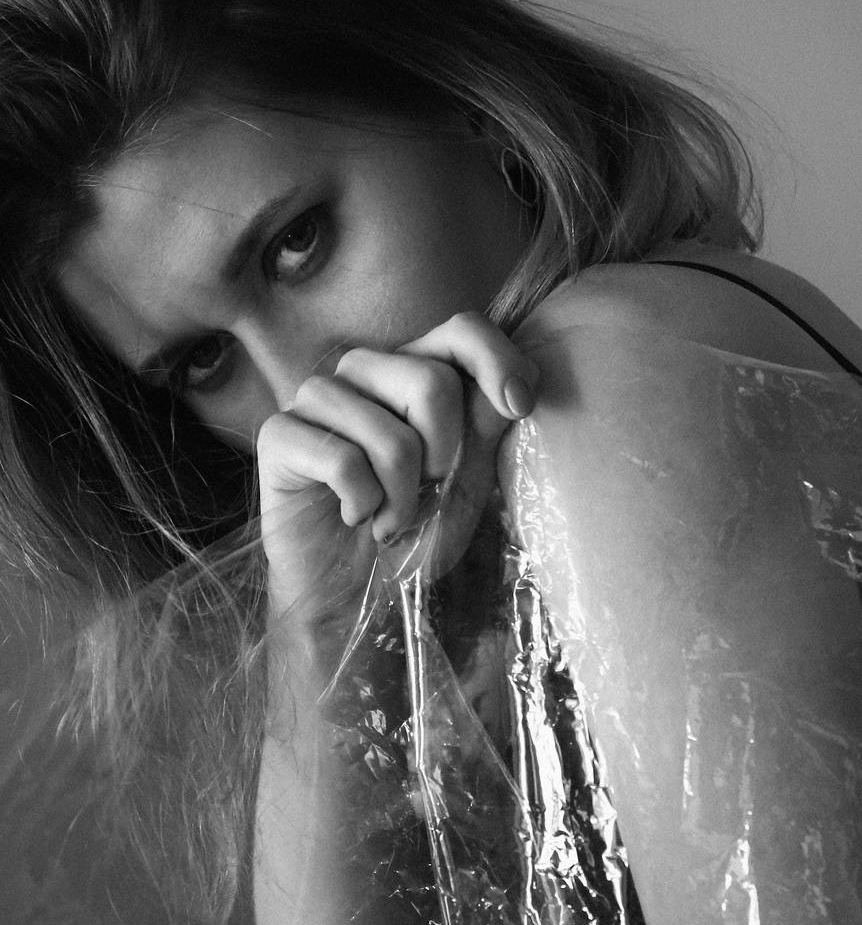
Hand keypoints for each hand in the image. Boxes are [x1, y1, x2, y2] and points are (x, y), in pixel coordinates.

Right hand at [256, 312, 537, 619]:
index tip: (519, 407)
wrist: (354, 594)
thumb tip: (517, 385)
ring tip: (389, 516)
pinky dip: (363, 506)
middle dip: (444, 456)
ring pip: (390, 433)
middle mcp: (362, 371)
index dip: (497, 361)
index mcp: (412, 368)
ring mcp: (316, 397)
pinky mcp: (279, 435)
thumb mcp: (468, 478)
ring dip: (402, 495)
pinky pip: (343, 462)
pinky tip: (353, 517)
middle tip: (424, 491)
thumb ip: (487, 425)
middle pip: (431, 382)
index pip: (461, 329)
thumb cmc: (413, 530)